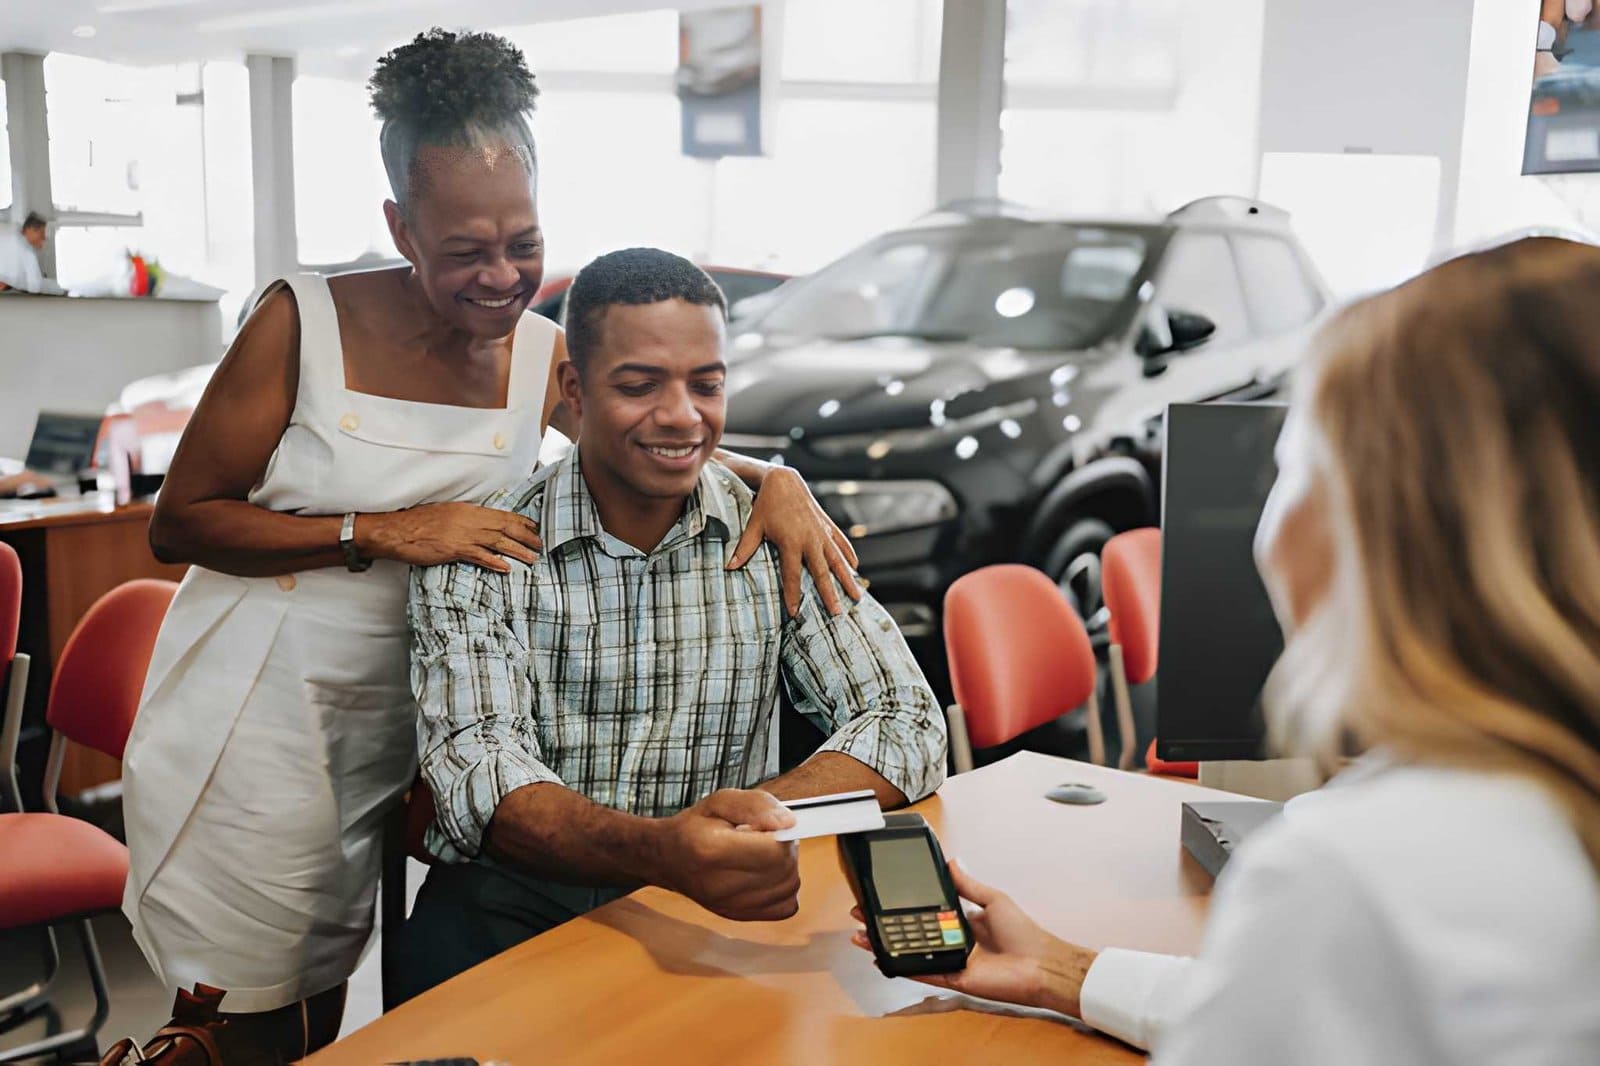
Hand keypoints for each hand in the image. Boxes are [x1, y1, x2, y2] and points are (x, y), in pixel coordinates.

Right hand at [359, 503, 542, 572]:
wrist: (396, 530)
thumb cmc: (417, 523)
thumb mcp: (446, 514)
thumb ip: (465, 519)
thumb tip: (480, 526)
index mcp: (468, 509)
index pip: (501, 514)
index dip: (521, 521)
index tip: (535, 527)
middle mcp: (469, 519)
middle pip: (505, 527)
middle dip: (526, 537)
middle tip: (541, 545)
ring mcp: (462, 534)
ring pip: (498, 542)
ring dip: (518, 551)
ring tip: (532, 559)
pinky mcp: (454, 549)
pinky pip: (479, 556)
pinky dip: (494, 562)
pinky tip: (507, 569)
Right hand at [655, 789, 800, 921]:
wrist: (668, 859)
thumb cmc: (694, 827)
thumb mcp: (720, 801)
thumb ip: (756, 806)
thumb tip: (789, 823)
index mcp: (712, 850)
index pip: (774, 851)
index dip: (781, 834)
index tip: (769, 826)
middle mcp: (720, 884)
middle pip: (784, 870)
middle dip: (785, 849)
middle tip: (767, 838)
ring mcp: (730, 906)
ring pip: (789, 889)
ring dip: (786, 868)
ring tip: (764, 854)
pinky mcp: (739, 916)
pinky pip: (785, 907)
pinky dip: (784, 889)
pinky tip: (767, 874)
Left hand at [728, 466, 861, 615]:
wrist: (784, 480)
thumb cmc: (767, 504)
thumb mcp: (754, 526)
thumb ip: (745, 547)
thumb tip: (729, 566)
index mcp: (791, 542)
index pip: (792, 575)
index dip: (793, 595)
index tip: (795, 612)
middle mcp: (810, 539)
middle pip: (822, 572)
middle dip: (830, 594)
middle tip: (837, 613)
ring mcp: (821, 532)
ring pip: (838, 560)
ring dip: (848, 578)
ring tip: (857, 596)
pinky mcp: (827, 525)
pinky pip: (841, 543)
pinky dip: (849, 555)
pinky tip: (856, 567)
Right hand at [849, 859, 1095, 1015]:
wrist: (1040, 964)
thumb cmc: (1024, 933)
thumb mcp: (994, 899)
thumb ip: (969, 884)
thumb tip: (952, 861)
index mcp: (962, 920)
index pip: (926, 911)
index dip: (904, 905)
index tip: (885, 894)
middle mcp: (952, 940)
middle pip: (912, 931)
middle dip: (886, 923)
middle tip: (862, 913)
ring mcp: (950, 960)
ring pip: (911, 951)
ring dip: (886, 943)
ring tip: (862, 934)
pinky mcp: (952, 978)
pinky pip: (922, 972)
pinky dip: (903, 966)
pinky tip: (883, 959)